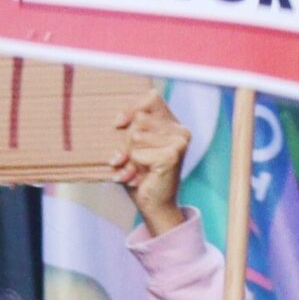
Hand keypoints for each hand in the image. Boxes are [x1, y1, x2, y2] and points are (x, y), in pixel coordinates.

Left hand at [113, 90, 194, 233]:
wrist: (153, 202)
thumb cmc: (138, 171)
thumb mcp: (130, 145)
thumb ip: (127, 128)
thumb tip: (119, 123)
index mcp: (171, 122)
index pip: (151, 98)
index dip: (131, 108)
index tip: (118, 123)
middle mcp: (180, 129)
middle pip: (138, 119)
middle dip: (126, 141)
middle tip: (131, 159)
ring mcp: (180, 141)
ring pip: (135, 136)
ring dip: (128, 156)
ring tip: (135, 168)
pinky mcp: (174, 155)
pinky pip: (138, 153)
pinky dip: (132, 166)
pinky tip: (138, 176)